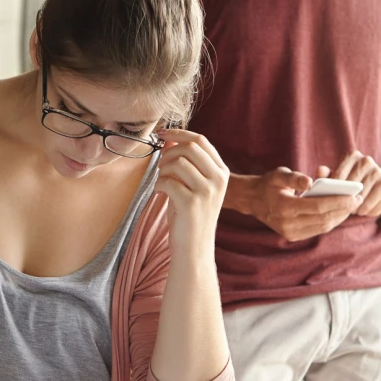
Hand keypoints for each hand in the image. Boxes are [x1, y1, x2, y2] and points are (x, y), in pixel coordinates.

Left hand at [154, 130, 229, 253]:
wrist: (194, 247)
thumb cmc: (190, 215)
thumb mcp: (191, 185)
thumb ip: (185, 162)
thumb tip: (169, 139)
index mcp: (221, 172)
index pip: (201, 140)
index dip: (178, 133)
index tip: (161, 133)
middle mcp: (218, 179)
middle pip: (190, 147)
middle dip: (169, 153)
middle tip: (161, 167)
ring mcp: (207, 191)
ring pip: (178, 162)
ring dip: (163, 170)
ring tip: (162, 182)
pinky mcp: (192, 203)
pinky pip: (168, 181)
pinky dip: (158, 184)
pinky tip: (160, 193)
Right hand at [246, 167, 358, 240]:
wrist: (252, 200)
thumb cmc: (269, 184)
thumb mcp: (278, 174)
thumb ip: (295, 178)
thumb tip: (311, 181)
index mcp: (284, 206)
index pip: (317, 207)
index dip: (338, 202)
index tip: (354, 196)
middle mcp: (287, 223)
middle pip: (323, 219)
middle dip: (343, 210)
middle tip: (358, 199)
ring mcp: (290, 232)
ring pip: (322, 227)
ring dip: (339, 217)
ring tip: (351, 206)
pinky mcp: (292, 236)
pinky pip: (317, 230)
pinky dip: (330, 222)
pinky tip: (339, 212)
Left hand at [330, 151, 380, 216]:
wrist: (378, 189)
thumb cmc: (351, 184)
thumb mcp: (337, 179)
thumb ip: (326, 175)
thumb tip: (319, 170)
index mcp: (352, 156)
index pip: (339, 172)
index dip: (333, 187)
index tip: (328, 198)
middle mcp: (366, 160)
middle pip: (351, 184)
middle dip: (343, 198)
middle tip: (337, 208)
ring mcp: (378, 172)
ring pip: (360, 195)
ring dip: (353, 206)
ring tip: (348, 210)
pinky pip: (371, 202)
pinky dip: (364, 210)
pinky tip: (360, 211)